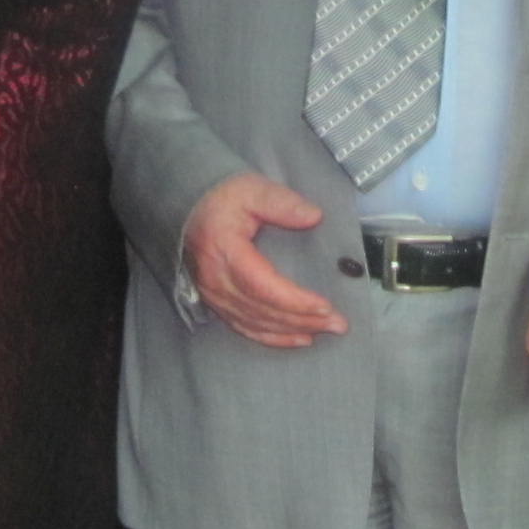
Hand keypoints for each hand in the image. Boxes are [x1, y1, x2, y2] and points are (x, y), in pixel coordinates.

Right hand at [183, 173, 344, 348]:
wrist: (190, 208)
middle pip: (262, 309)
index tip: (325, 306)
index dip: (294, 300)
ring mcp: (214, 294)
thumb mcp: (252, 189)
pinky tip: (297, 338)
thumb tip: (314, 217)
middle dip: (303, 319)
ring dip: (292, 330)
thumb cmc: (222, 198)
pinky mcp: (216, 301)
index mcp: (225, 251)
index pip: (262, 285)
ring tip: (325, 331)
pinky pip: (245, 327)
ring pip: (256, 322)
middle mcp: (216, 279)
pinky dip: (272, 337)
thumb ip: (283, 202)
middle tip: (338, 324)